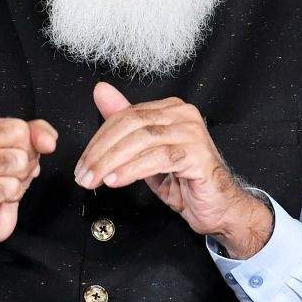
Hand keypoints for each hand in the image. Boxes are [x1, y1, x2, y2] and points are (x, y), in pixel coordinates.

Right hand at [0, 55, 57, 259]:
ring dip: (22, 175)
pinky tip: (1, 194)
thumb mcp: (20, 144)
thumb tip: (47, 142)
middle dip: (27, 152)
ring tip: (7, 178)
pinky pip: (9, 186)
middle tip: (14, 162)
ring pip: (16, 161)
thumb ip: (38, 133)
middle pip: (16, 132)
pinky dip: (14, 193)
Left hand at [74, 83, 272, 258]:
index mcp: (170, 110)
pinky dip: (132, 169)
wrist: (219, 208)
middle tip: (84, 173)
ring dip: (112, 162)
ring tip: (96, 179)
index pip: (126, 115)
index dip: (99, 138)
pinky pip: (158, 158)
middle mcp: (183, 115)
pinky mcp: (198, 154)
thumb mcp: (145, 154)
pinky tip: (116, 180)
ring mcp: (192, 133)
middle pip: (132, 125)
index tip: (83, 162)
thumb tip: (101, 92)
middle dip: (101, 151)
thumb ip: (123, 124)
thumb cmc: (185, 181)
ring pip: (142, 140)